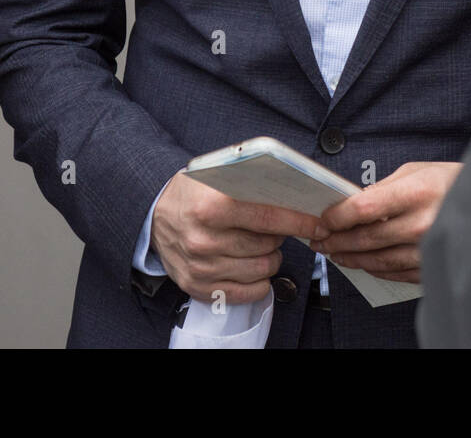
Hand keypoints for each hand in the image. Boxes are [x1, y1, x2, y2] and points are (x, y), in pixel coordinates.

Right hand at [152, 171, 329, 303]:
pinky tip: (253, 265)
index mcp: (211, 207)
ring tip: (260, 246)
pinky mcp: (199, 287)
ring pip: (261, 269)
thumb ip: (251, 185)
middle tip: (272, 229)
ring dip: (270, 258)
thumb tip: (295, 193)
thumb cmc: (192, 194)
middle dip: (278, 237)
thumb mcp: (217, 178)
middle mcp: (204, 240)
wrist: (152, 215)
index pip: (267, 218)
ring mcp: (201, 267)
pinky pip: (248, 292)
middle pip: (267, 246)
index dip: (298, 222)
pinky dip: (260, 281)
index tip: (318, 224)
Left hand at [311, 161, 461, 282]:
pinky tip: (363, 263)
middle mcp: (422, 224)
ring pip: (378, 260)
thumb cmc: (452, 182)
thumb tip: (353, 203)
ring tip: (334, 253)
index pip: (363, 208)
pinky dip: (375, 269)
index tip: (323, 219)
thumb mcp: (417, 171)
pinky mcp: (433, 266)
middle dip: (335, 240)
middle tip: (319, 239)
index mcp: (417, 193)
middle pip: (366, 238)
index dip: (337, 216)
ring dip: (351, 258)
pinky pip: (396, 273)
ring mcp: (428, 249)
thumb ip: (383, 188)